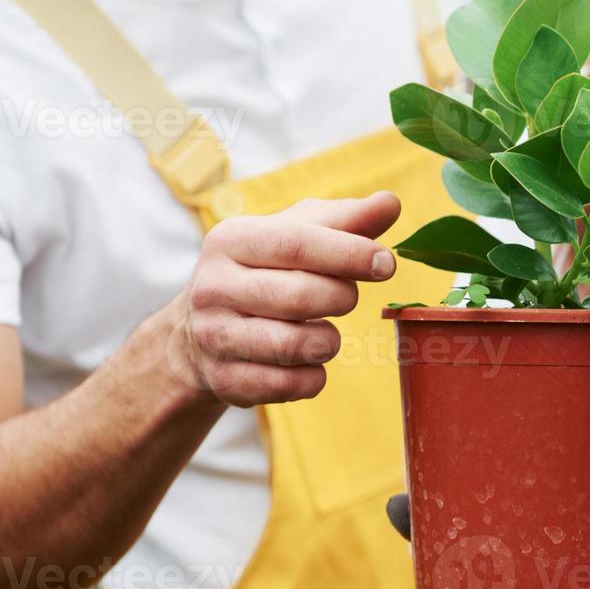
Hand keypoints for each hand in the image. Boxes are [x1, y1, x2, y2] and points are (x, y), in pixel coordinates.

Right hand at [176, 193, 400, 406]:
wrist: (198, 332)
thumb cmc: (263, 271)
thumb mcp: (294, 235)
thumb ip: (345, 220)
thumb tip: (391, 203)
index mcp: (231, 240)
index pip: (298, 244)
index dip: (350, 254)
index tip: (386, 263)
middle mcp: (214, 286)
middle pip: (302, 296)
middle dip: (342, 298)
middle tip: (345, 297)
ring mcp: (214, 336)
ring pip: (298, 346)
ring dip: (328, 340)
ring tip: (322, 330)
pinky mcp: (224, 380)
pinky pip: (291, 385)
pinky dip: (314, 376)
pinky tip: (306, 362)